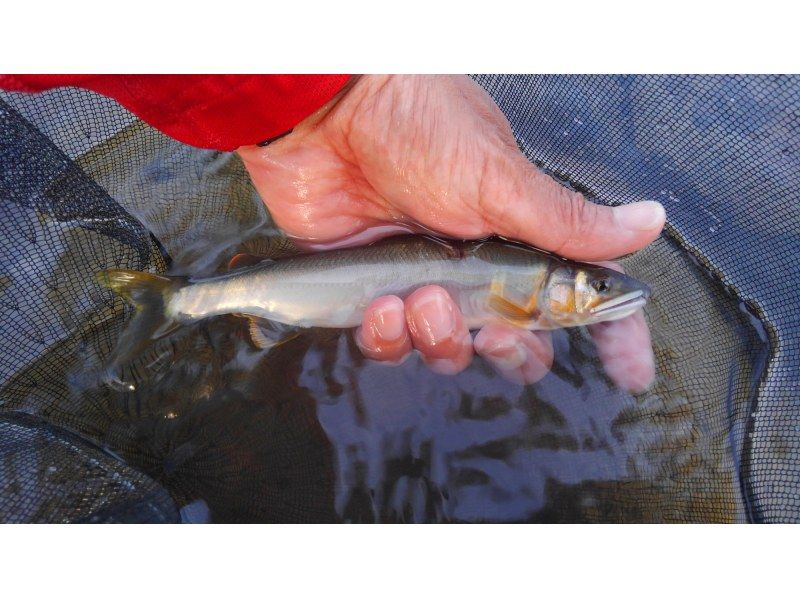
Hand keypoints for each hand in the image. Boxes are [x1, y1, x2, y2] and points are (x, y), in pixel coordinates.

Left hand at [237, 75, 663, 390]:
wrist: (324, 116)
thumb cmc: (416, 129)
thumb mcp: (500, 179)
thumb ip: (569, 221)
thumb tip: (648, 222)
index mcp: (518, 236)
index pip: (576, 295)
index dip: (609, 336)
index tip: (629, 374)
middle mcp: (475, 265)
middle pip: (513, 342)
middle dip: (509, 351)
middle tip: (495, 332)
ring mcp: (422, 280)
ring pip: (448, 350)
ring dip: (439, 339)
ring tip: (422, 298)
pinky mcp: (372, 293)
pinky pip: (389, 344)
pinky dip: (387, 336)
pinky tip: (380, 303)